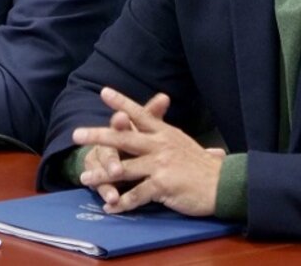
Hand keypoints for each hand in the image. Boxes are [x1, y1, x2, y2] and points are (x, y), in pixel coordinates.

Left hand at [73, 87, 224, 215]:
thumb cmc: (204, 165)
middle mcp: (160, 145)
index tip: (104, 92)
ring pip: (124, 168)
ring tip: (84, 178)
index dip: (121, 103)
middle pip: (124, 138)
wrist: (223, 185)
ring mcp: (161, 165)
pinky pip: (137, 194)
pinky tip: (110, 208)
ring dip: (102, 175)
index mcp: (164, 133)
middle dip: (98, 136)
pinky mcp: (163, 185)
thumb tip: (163, 112)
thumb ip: (166, 131)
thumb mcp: (184, 141)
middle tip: (76, 134)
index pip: (140, 113)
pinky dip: (121, 202)